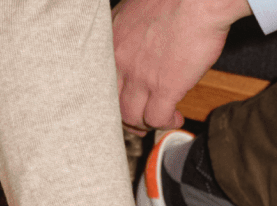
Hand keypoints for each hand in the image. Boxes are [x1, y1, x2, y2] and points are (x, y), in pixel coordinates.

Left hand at [112, 0, 249, 133]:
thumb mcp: (138, 11)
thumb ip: (131, 34)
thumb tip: (140, 50)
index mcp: (111, 39)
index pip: (100, 80)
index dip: (113, 96)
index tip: (127, 99)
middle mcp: (120, 59)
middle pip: (112, 104)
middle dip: (127, 117)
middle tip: (141, 121)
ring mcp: (140, 76)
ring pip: (131, 116)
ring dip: (146, 123)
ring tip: (162, 118)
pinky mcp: (164, 87)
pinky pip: (157, 119)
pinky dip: (167, 123)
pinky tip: (176, 117)